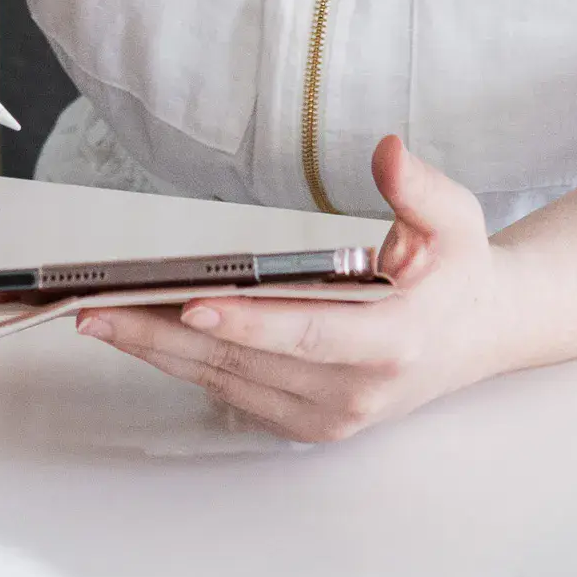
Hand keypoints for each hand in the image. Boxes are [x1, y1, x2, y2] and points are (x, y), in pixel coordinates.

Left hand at [77, 137, 514, 442]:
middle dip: (164, 334)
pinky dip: (183, 363)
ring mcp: (329, 416)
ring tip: (98, 317)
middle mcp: (356, 392)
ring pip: (226, 382)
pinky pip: (233, 392)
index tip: (191, 303)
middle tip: (96, 309)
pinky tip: (139, 333)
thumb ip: (418, 188)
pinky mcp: (308, 425)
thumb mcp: (455, 219)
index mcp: (393, 342)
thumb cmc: (458, 272)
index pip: (308, 334)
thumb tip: (387, 152)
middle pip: (244, 363)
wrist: (480, 335)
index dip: (247, 322)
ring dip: (158, 351)